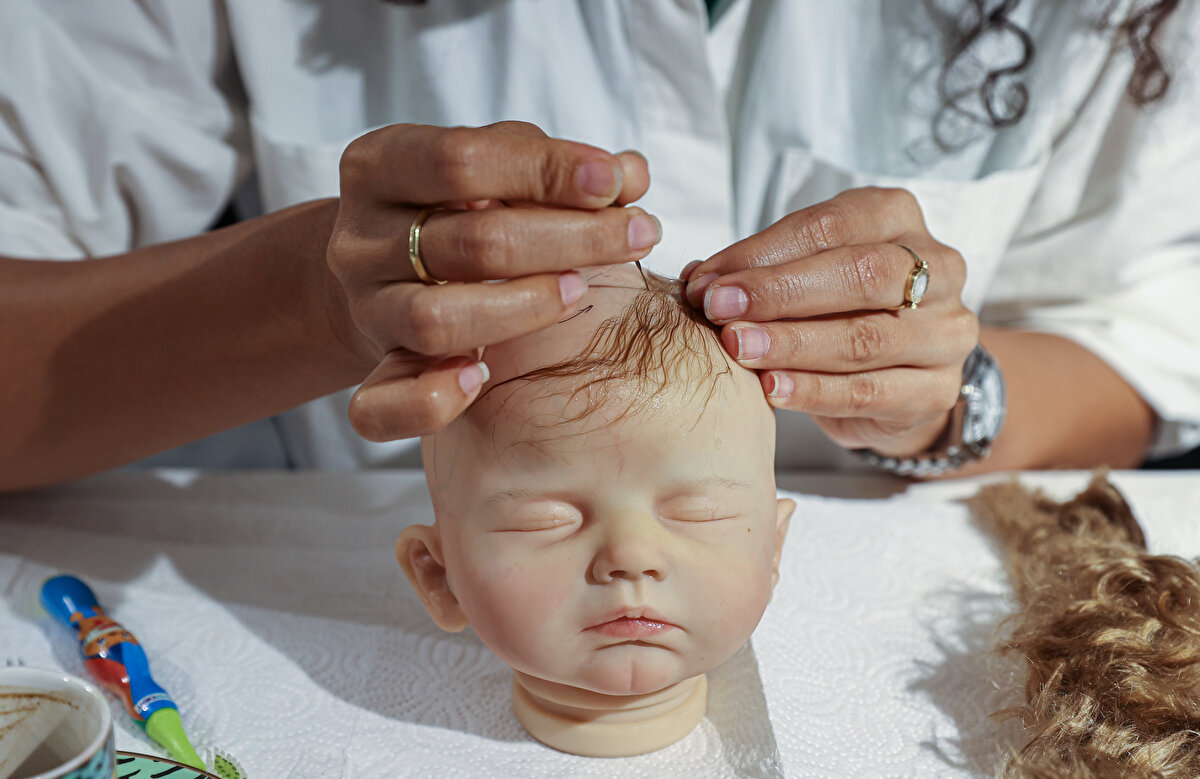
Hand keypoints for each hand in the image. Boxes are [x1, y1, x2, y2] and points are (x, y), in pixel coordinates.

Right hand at [327, 122, 657, 440]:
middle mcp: (361, 240)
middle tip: (635, 234)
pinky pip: (381, 406)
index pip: (461, 160)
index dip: (544, 169)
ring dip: (523, 307)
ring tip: (576, 292)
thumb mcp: (493, 168)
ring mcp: (367, 310)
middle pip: (470, 241)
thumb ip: (553, 168)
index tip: (611, 179)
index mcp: (379, 167)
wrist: (383, 272)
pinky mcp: (371, 373)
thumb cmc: (455, 209)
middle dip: (570, 238)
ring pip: (436, 320)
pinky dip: (432, 398)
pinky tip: (482, 377)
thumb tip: (630, 174)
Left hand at [683, 187, 977, 457]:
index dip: (763, 253)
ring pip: (865, 337)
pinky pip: (871, 391)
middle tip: (720, 310)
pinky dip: (814, 390)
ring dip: (791, 344)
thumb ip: (759, 270)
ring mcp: (946, 332)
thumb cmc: (842, 309)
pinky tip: (771, 388)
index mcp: (898, 218)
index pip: (830, 226)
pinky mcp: (937, 390)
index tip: (708, 279)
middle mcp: (938, 269)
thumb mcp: (805, 272)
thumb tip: (698, 278)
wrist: (899, 375)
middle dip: (780, 293)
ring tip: (738, 349)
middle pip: (861, 274)